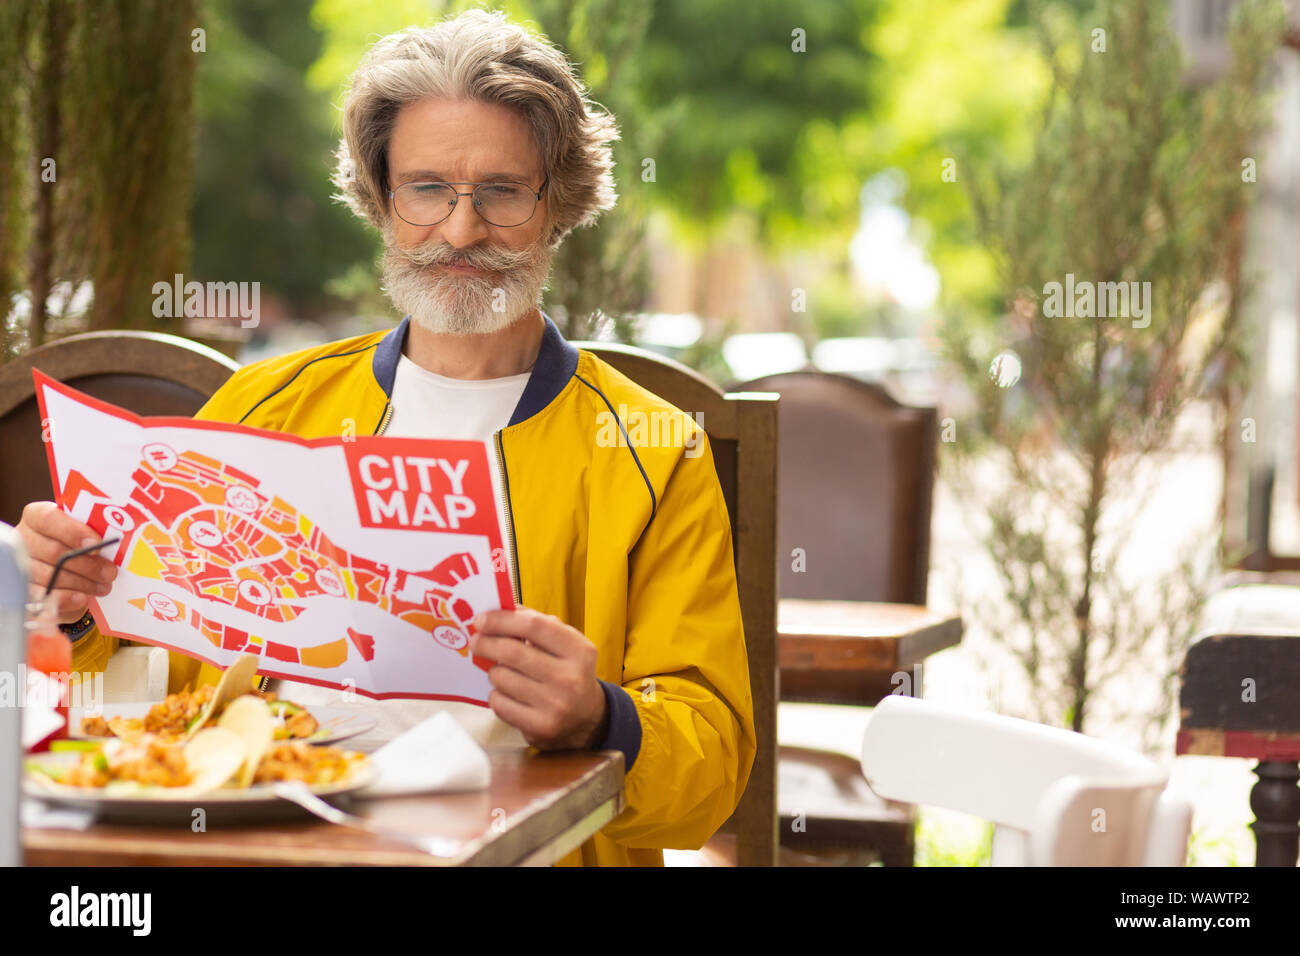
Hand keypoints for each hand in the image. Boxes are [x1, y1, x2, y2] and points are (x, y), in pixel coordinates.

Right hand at [15, 501, 116, 622]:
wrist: (70, 574)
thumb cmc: (80, 548)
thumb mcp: (87, 535)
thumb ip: (95, 534)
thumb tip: (115, 543)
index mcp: (38, 518)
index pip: (48, 518)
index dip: (73, 531)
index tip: (97, 543)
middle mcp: (24, 540)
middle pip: (53, 551)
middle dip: (87, 564)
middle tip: (110, 572)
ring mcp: (21, 566)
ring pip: (49, 576)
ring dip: (82, 582)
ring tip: (103, 586)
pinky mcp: (25, 591)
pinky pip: (43, 597)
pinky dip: (65, 598)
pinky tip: (81, 598)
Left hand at [469, 607, 607, 750]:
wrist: (587, 718)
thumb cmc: (568, 672)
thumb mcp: (565, 645)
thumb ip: (537, 624)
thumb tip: (500, 610)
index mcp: (579, 650)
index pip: (534, 626)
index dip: (502, 620)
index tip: (482, 619)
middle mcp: (570, 678)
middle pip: (512, 652)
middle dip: (486, 643)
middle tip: (476, 641)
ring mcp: (556, 705)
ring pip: (502, 678)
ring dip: (494, 671)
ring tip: (502, 671)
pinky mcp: (540, 727)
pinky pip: (499, 703)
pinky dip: (496, 694)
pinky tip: (507, 693)